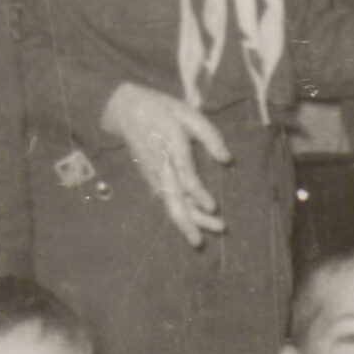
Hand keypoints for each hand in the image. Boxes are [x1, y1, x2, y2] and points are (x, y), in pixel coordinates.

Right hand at [100, 82, 228, 246]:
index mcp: (171, 145)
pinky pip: (166, 200)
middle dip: (185, 221)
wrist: (126, 110)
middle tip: (198, 242)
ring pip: (168, 203)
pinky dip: (178, 215)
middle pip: (172, 198)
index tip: (213, 208)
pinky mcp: (152, 179)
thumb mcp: (188, 113)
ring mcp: (154, 174)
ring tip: (199, 241)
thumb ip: (209, 135)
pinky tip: (192, 226)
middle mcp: (160, 164)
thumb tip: (226, 160)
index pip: (185, 173)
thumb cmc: (163, 110)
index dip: (197, 193)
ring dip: (183, 223)